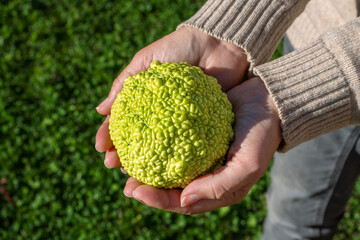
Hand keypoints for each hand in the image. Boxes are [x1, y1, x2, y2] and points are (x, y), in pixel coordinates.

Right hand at [95, 26, 248, 166]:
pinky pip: (186, 145)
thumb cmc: (180, 47)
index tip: (101, 148)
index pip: (123, 120)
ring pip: (160, 147)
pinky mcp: (201, 125)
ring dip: (145, 162)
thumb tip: (99, 110)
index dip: (110, 135)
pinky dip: (174, 158)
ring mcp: (181, 121)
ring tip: (133, 174)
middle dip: (124, 155)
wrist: (218, 43)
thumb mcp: (147, 60)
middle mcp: (161, 113)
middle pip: (139, 138)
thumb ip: (124, 82)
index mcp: (146, 99)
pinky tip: (164, 170)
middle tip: (113, 166)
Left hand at [121, 77, 281, 213]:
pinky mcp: (198, 139)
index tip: (134, 190)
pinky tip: (144, 141)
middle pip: (173, 191)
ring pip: (170, 171)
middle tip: (126, 182)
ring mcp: (202, 158)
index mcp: (219, 189)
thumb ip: (219, 186)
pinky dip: (159, 148)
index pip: (183, 203)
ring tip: (127, 165)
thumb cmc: (262, 134)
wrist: (270, 102)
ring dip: (150, 170)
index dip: (158, 201)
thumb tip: (184, 200)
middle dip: (148, 190)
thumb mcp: (247, 164)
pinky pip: (174, 147)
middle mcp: (208, 177)